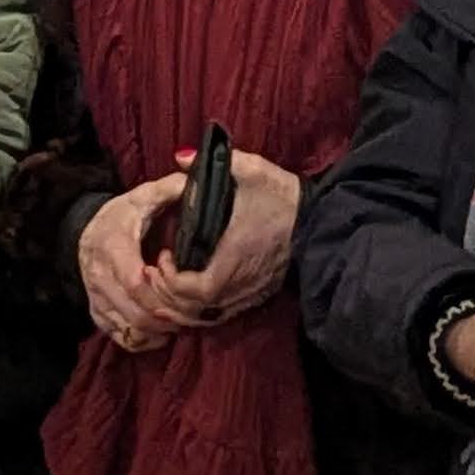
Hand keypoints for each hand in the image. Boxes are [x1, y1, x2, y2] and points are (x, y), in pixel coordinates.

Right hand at [78, 175, 187, 349]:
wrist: (87, 229)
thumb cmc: (125, 214)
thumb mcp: (146, 195)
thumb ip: (172, 188)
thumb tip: (197, 182)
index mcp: (113, 244)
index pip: (134, 280)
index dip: (160, 289)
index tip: (178, 282)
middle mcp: (98, 273)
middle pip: (134, 310)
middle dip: (166, 315)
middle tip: (191, 310)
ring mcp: (95, 295)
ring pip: (127, 326)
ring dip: (157, 329)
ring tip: (180, 320)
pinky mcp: (96, 310)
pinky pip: (118, 335)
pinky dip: (142, 340)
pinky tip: (161, 334)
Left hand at [146, 148, 297, 323]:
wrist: (319, 219)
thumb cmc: (282, 196)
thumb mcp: (252, 170)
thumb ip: (216, 162)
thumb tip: (180, 157)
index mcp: (235, 255)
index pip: (197, 289)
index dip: (173, 282)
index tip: (164, 257)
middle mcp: (242, 282)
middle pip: (196, 309)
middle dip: (168, 296)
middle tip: (155, 273)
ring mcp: (251, 292)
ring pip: (208, 316)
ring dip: (182, 307)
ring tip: (166, 285)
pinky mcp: (258, 295)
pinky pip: (222, 314)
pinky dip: (200, 309)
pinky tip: (189, 294)